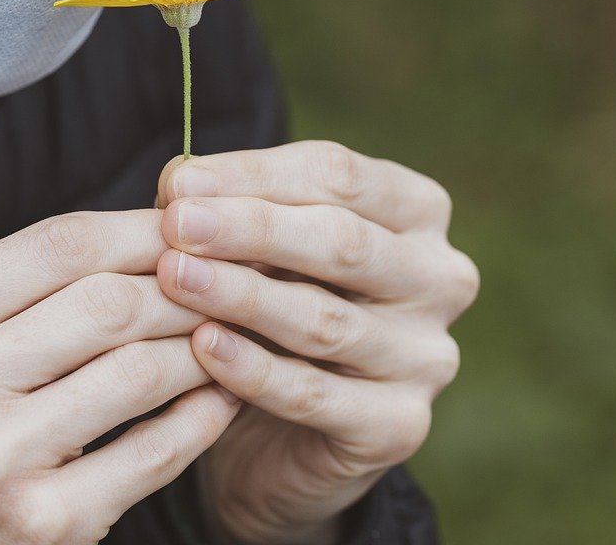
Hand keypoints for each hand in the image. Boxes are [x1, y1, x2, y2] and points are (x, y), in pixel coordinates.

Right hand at [0, 208, 241, 543]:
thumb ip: (17, 291)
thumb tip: (152, 231)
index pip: (61, 242)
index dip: (145, 229)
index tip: (196, 230)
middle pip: (108, 302)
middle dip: (188, 288)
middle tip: (235, 284)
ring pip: (140, 370)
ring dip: (205, 349)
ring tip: (235, 337)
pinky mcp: (38, 521)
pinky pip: (153, 452)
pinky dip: (202, 419)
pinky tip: (222, 401)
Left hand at [152, 140, 478, 544]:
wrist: (282, 440)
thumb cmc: (272, 316)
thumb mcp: (260, 253)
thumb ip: (234, 213)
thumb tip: (180, 181)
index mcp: (419, 213)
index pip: (340, 176)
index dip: (255, 174)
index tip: (179, 183)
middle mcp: (439, 278)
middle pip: (343, 241)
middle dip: (252, 229)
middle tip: (176, 224)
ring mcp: (427, 356)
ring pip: (326, 318)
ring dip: (243, 294)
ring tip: (175, 277)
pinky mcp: (400, 425)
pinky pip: (316, 394)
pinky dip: (254, 369)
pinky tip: (204, 347)